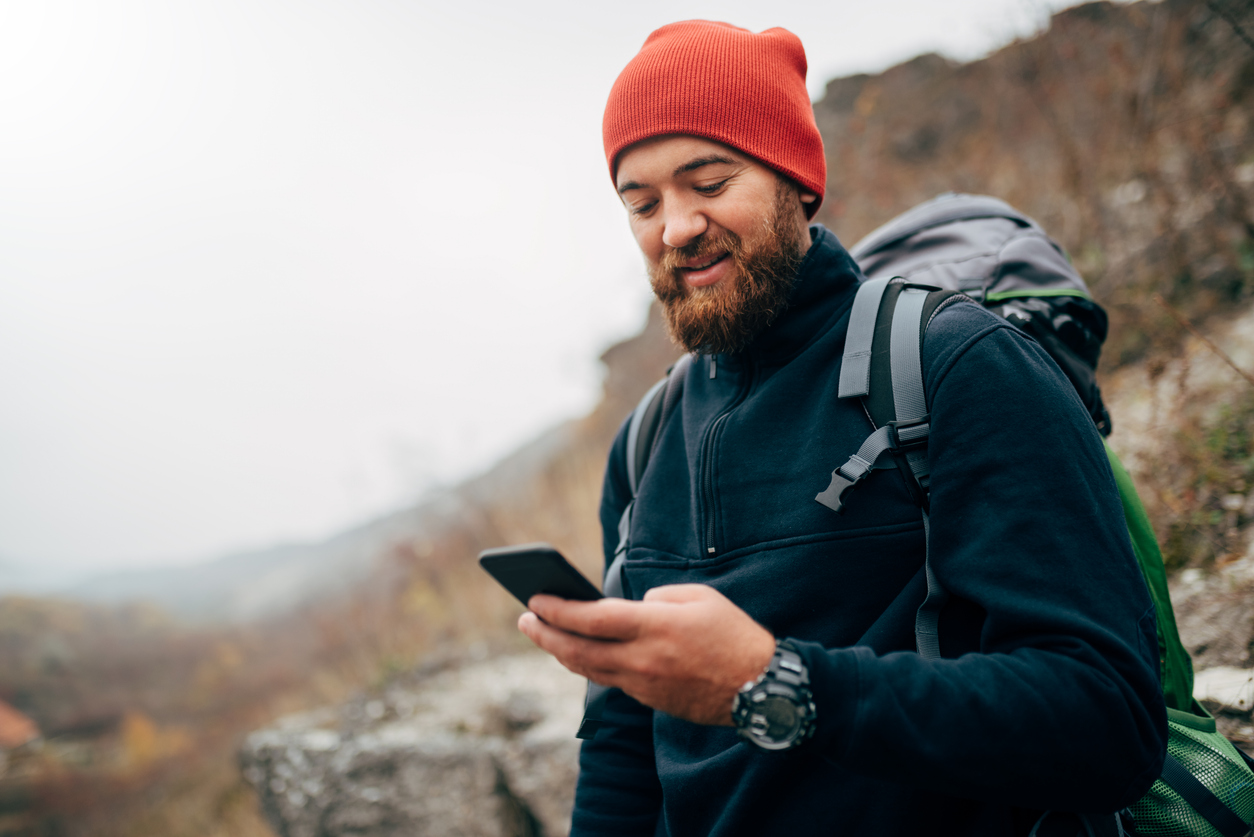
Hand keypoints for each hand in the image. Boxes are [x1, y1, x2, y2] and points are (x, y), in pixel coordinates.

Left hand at [518, 584, 775, 725]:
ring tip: (543, 635)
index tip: (534, 599)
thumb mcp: (700, 597)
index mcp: (655, 627)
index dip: (558, 609)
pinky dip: (589, 665)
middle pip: (578, 650)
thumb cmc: (733, 634)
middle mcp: (643, 659)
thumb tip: (632, 607)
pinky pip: (611, 680)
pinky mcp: (650, 700)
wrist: (761, 688)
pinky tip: (580, 652)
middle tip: (524, 620)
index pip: (592, 618)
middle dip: (545, 634)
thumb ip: (659, 597)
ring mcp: (644, 684)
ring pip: (589, 670)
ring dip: (561, 652)